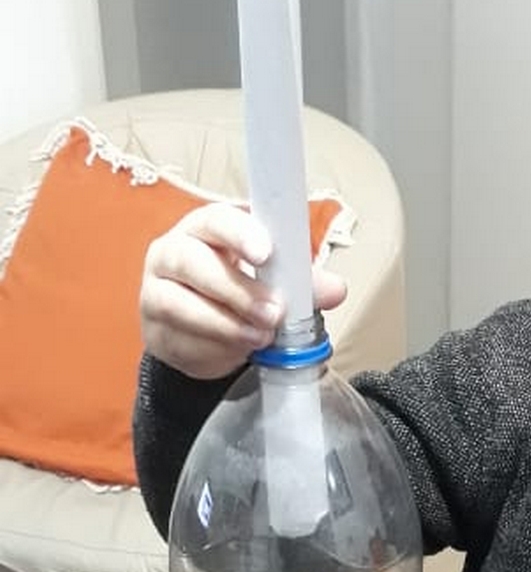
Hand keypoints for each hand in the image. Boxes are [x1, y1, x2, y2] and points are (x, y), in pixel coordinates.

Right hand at [140, 203, 346, 379]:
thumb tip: (336, 289)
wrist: (204, 334)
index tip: (265, 254)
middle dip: (237, 290)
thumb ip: (303, 285)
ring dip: (224, 324)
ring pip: (178, 303)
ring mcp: (156, 291)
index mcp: (206, 230)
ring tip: (260, 337)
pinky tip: (236, 352)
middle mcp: (172, 253)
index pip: (216, 219)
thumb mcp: (274, 284)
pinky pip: (179, 338)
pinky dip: (212, 348)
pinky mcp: (154, 330)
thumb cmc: (239, 293)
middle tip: (273, 313)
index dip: (239, 234)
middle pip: (191, 261)